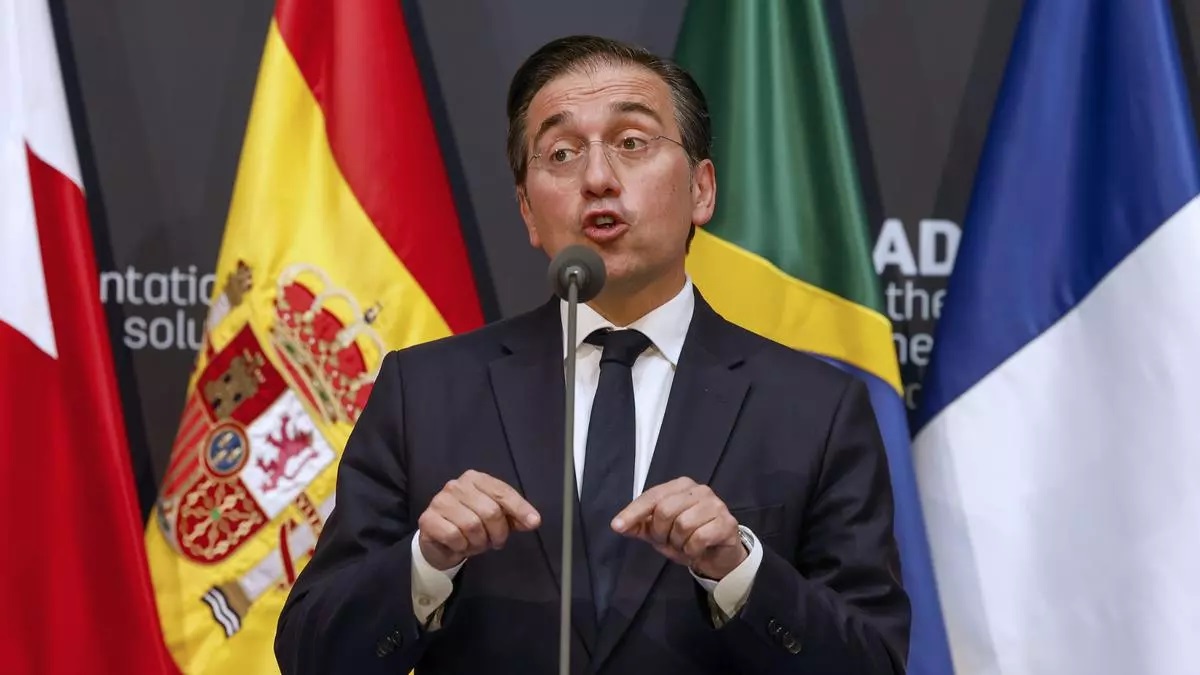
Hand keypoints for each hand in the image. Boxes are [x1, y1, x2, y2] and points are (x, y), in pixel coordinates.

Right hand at [417, 470, 540, 570]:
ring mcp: (440, 500)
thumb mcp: (498, 519)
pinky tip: (460, 545)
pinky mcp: (428, 519)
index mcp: (476, 479)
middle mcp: (456, 485)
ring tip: (476, 543)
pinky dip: (462, 546)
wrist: (442, 542)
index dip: (520, 508)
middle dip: (497, 533)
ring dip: (479, 542)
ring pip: (472, 525)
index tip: (534, 523)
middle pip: (490, 511)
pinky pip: (454, 536)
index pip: (502, 492)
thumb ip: (515, 517)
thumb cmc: (473, 525)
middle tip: (495, 542)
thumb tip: (533, 521)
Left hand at [611, 477, 746, 579]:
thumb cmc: (687, 538)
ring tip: (684, 545)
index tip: (617, 526)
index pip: (652, 495)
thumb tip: (618, 524)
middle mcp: (699, 490)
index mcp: (680, 486)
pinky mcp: (727, 523)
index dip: (633, 512)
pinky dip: (692, 550)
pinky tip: (696, 550)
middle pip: (665, 510)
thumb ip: (639, 526)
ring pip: (683, 524)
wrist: (717, 555)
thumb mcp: (659, 532)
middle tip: (668, 541)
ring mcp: (716, 505)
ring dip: (679, 543)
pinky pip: (700, 538)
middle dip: (661, 532)